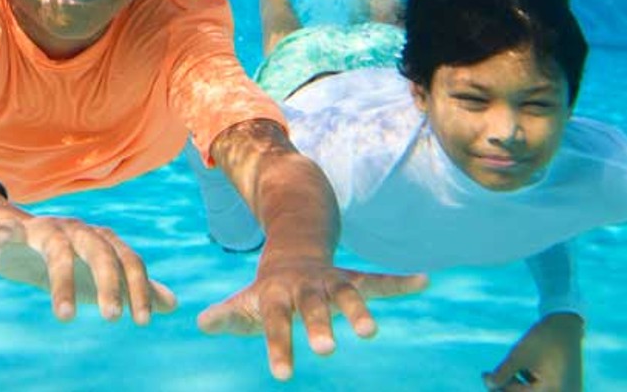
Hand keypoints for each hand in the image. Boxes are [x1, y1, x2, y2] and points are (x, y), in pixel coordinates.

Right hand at [0, 216, 177, 323]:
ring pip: (58, 251)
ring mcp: (47, 229)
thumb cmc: (69, 262)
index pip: (129, 262)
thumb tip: (174, 304)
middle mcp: (79, 231)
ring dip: (63, 282)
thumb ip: (136, 288)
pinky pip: (10, 229)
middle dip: (108, 285)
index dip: (138, 290)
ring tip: (65, 317)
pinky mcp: (15, 232)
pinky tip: (2, 238)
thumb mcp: (102, 277)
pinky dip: (7, 232)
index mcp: (103, 241)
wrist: (21, 240)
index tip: (142, 322)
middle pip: (99, 253)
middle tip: (113, 319)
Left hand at [197, 255, 427, 381]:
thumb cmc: (265, 292)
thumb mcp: (244, 303)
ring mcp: (331, 282)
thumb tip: (201, 323)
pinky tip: (424, 280)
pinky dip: (401, 281)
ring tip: (370, 331)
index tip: (283, 375)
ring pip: (347, 295)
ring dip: (359, 311)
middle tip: (326, 350)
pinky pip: (379, 280)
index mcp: (278, 296)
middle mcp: (306, 288)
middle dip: (319, 327)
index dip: (279, 346)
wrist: (291, 250)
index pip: (276, 322)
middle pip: (313, 308)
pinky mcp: (353, 279)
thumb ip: (226, 315)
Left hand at [483, 313, 583, 390]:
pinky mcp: (567, 391)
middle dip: (507, 387)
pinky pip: (542, 391)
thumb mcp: (518, 356)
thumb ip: (501, 374)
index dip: (497, 385)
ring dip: (517, 386)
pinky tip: (524, 371)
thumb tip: (488, 385)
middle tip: (489, 376)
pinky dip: (529, 384)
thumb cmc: (541, 340)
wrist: (566, 328)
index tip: (483, 373)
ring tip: (509, 369)